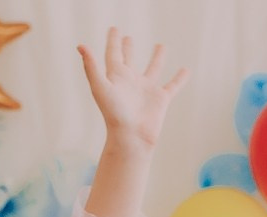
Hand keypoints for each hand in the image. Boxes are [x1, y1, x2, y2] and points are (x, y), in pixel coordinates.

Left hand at [79, 28, 187, 151]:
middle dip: (128, 49)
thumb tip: (80, 46)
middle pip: (129, 60)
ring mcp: (146, 90)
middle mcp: (131, 81)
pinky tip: (186, 70)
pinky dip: (180, 78)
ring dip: (157, 58)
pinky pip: (173, 85)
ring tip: (161, 45)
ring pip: (153, 68)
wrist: (131, 137)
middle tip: (128, 38)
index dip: (113, 41)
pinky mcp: (161, 99)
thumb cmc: (114, 114)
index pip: (113, 54)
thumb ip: (91, 66)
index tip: (114, 29)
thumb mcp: (100, 86)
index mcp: (116, 77)